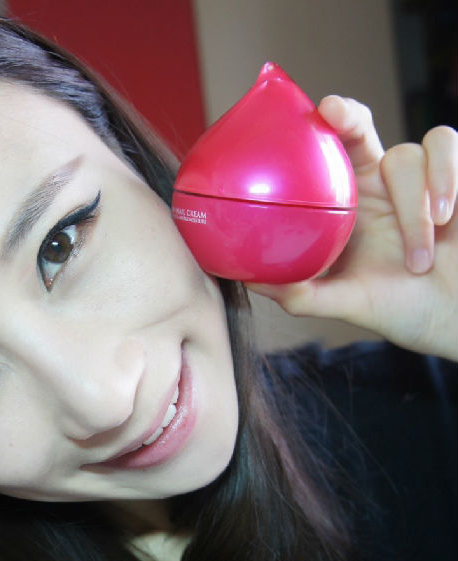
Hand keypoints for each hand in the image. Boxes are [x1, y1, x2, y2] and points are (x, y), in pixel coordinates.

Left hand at [247, 96, 457, 361]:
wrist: (452, 317)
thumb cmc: (402, 309)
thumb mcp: (348, 303)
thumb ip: (303, 293)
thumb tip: (251, 281)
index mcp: (348, 206)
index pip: (325, 158)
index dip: (309, 138)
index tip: (302, 124)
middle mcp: (379, 184)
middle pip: (358, 127)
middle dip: (347, 115)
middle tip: (335, 115)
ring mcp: (418, 175)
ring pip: (405, 156)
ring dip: (413, 209)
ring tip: (419, 261)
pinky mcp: (455, 173)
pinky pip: (445, 146)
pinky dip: (445, 179)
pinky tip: (445, 219)